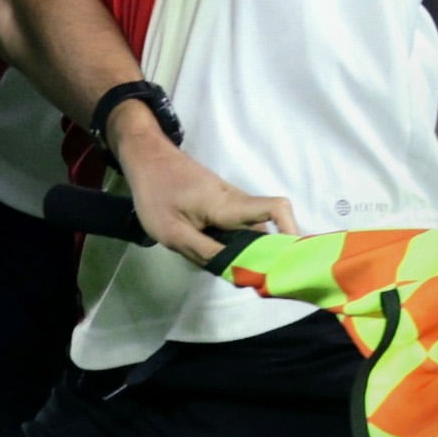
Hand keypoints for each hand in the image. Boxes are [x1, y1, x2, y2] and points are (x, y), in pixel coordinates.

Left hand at [109, 119, 299, 265]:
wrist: (146, 157)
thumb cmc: (155, 192)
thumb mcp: (172, 232)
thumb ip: (205, 253)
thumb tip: (237, 273)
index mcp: (228, 204)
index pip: (275, 208)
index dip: (291, 230)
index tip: (290, 258)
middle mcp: (237, 200)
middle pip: (266, 229)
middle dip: (266, 255)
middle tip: (255, 280)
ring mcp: (231, 201)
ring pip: (251, 230)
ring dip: (248, 251)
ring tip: (235, 272)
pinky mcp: (223, 204)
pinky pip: (239, 227)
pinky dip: (236, 243)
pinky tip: (220, 256)